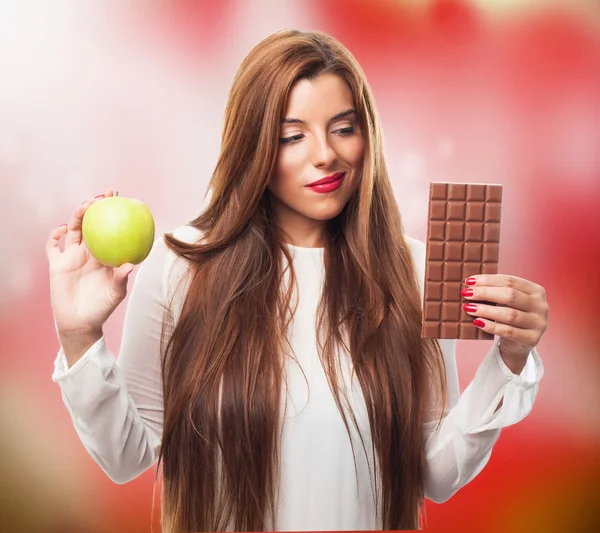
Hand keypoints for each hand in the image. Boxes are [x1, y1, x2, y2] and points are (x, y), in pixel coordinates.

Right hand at [46, 189, 135, 339]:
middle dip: (96, 208)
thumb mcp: (115, 294)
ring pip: (73, 230)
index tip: (121, 200)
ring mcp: (72, 257)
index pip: (111, 230)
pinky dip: (54, 235)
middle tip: (102, 196)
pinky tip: (62, 229)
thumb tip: (129, 265)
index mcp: (105, 256)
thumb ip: (121, 279)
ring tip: (84, 206)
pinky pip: (53, 246)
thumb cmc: (102, 308)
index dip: (114, 215)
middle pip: (92, 225)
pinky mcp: (57, 264)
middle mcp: (89, 253)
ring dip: (77, 216)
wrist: (80, 323)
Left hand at [461, 274, 548, 373]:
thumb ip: (496, 291)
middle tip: (466, 294)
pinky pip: (508, 331)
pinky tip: (477, 322)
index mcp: (536, 291)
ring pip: (509, 314)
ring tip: (468, 308)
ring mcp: (539, 324)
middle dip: (485, 293)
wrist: (519, 344)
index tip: (469, 282)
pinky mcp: (532, 339)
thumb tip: (470, 284)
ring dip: (485, 310)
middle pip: (510, 296)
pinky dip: (491, 326)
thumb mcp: (508, 302)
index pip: (510, 281)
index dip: (488, 280)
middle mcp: (541, 306)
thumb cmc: (510, 316)